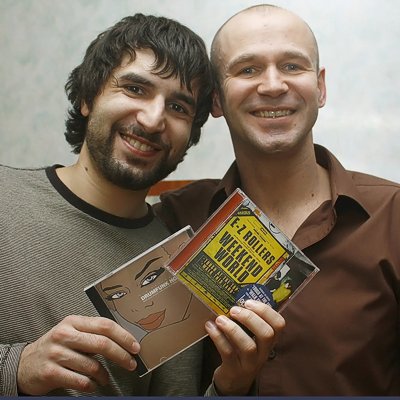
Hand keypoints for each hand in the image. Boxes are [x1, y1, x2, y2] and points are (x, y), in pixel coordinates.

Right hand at [17, 315, 139, 394]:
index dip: (123, 336)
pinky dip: (91, 385)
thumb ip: (93, 333)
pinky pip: (80, 381)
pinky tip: (92, 385)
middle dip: (121, 355)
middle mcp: (64, 335)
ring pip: (92, 365)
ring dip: (104, 375)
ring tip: (105, 378)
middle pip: (102, 344)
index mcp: (73, 322)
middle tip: (131, 364)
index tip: (135, 347)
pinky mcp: (50, 373)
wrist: (24, 365)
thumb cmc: (56, 347)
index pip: (105, 325)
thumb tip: (123, 341)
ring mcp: (56, 354)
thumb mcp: (72, 333)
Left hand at [205, 300, 284, 394]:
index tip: (249, 301)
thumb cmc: (242, 352)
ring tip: (220, 318)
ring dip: (233, 329)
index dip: (266, 311)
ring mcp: (249, 363)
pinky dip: (218, 338)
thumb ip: (249, 321)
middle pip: (266, 334)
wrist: (234, 381)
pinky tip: (210, 326)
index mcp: (269, 341)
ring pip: (248, 346)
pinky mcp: (233, 370)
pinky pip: (227, 353)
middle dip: (250, 318)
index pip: (279, 324)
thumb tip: (235, 294)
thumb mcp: (251, 338)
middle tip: (234, 310)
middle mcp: (263, 352)